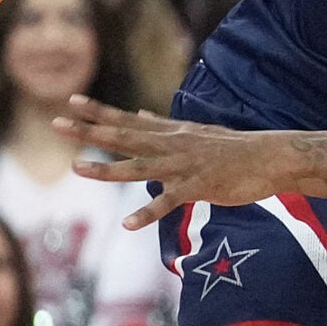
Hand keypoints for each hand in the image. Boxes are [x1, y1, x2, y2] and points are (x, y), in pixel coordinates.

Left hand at [58, 96, 295, 228]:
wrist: (269, 158)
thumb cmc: (233, 147)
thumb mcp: (195, 131)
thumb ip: (164, 126)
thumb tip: (141, 115)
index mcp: (169, 134)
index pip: (127, 120)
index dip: (98, 111)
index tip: (71, 101)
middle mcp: (170, 146)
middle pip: (123, 138)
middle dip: (89, 132)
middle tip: (57, 124)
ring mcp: (182, 167)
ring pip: (138, 168)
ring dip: (107, 169)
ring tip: (78, 168)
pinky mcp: (197, 188)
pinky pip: (168, 203)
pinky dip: (148, 213)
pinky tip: (129, 224)